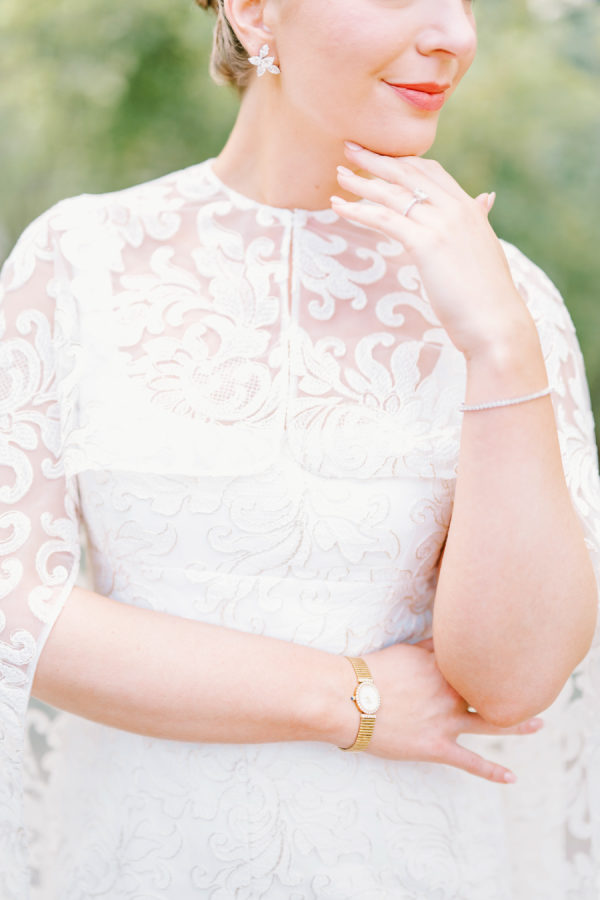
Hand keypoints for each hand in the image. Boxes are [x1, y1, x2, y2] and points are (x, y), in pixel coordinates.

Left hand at [332, 144, 536, 358]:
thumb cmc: (488, 293)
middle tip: (350, 148)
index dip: (403, 162)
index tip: (380, 157)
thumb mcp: (484, 247)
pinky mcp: (426, 244)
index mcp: (469, 208)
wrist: (495, 321)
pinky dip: (358, 210)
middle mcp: (455, 209)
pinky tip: (339, 206)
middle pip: (409, 174)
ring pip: (394, 193)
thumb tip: (484, 200)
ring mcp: (441, 225)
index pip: (432, 172)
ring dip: (362, 182)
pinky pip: (385, 219)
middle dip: (377, 159)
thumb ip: (479, 220)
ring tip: (339, 175)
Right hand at [361, 638, 542, 783]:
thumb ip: (428, 647)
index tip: (512, 657)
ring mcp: (446, 721)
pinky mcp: (436, 747)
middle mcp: (451, 693)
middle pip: (490, 691)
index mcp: (443, 668)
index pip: (477, 662)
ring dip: (516, 724)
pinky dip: (492, 771)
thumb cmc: (371, 672)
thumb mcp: (404, 651)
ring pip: (490, 722)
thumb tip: (445, 637)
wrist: (351, 699)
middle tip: (533, 688)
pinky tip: (511, 776)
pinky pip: (470, 762)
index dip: (496, 660)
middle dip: (512, 689)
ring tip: (537, 723)